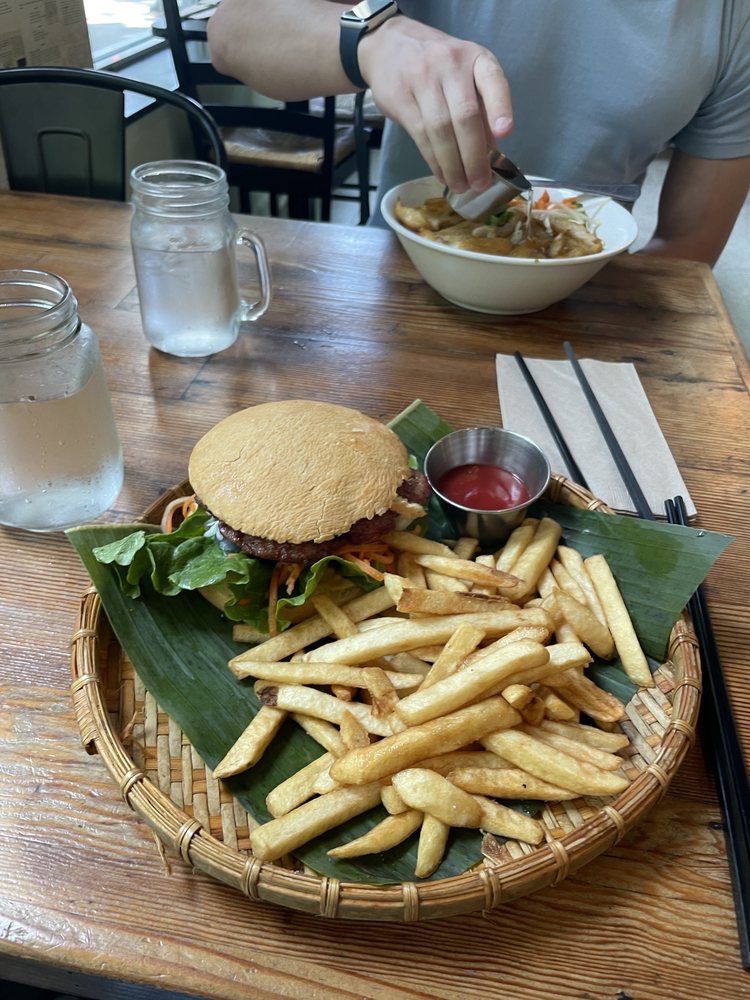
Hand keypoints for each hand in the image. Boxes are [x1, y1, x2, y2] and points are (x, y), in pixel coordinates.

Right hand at [359, 16, 512, 192]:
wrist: (391, 45)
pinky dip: (434, 160)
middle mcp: (450, 64)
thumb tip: (492, 153)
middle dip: (474, 156)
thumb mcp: (464, 76)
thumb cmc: (437, 67)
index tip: (505, 133)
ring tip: (461, 185)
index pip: (492, 80)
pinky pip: (421, 135)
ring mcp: (423, 78)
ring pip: (441, 130)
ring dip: (452, 165)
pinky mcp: (401, 97)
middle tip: (480, 183)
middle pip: (465, 116)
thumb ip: (480, 108)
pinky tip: (442, 173)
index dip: (500, 107)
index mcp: (475, 58)